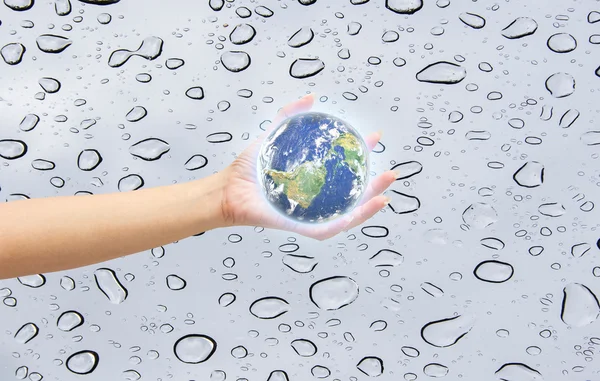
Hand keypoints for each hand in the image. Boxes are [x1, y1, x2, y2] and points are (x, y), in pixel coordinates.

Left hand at [220, 94, 396, 240]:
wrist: (227, 190)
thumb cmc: (249, 170)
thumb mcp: (273, 137)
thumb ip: (289, 118)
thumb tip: (310, 97)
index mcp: (313, 182)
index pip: (344, 171)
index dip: (362, 156)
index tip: (374, 139)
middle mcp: (315, 200)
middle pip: (352, 196)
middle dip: (374, 185)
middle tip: (390, 173)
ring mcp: (309, 214)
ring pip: (346, 215)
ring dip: (368, 207)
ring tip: (384, 195)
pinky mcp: (298, 226)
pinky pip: (326, 229)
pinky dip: (344, 222)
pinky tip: (359, 212)